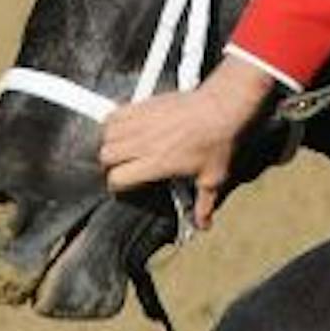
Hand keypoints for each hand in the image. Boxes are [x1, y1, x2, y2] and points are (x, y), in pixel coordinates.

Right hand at [100, 59, 274, 228]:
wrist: (223, 107)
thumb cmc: (219, 142)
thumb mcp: (214, 177)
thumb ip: (204, 204)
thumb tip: (203, 225)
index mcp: (157, 163)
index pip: (118, 178)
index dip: (117, 186)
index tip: (123, 186)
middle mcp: (144, 143)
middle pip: (106, 155)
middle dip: (110, 164)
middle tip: (121, 166)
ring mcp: (143, 122)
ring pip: (107, 134)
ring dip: (110, 142)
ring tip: (120, 148)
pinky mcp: (146, 105)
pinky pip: (116, 113)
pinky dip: (113, 121)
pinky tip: (122, 127)